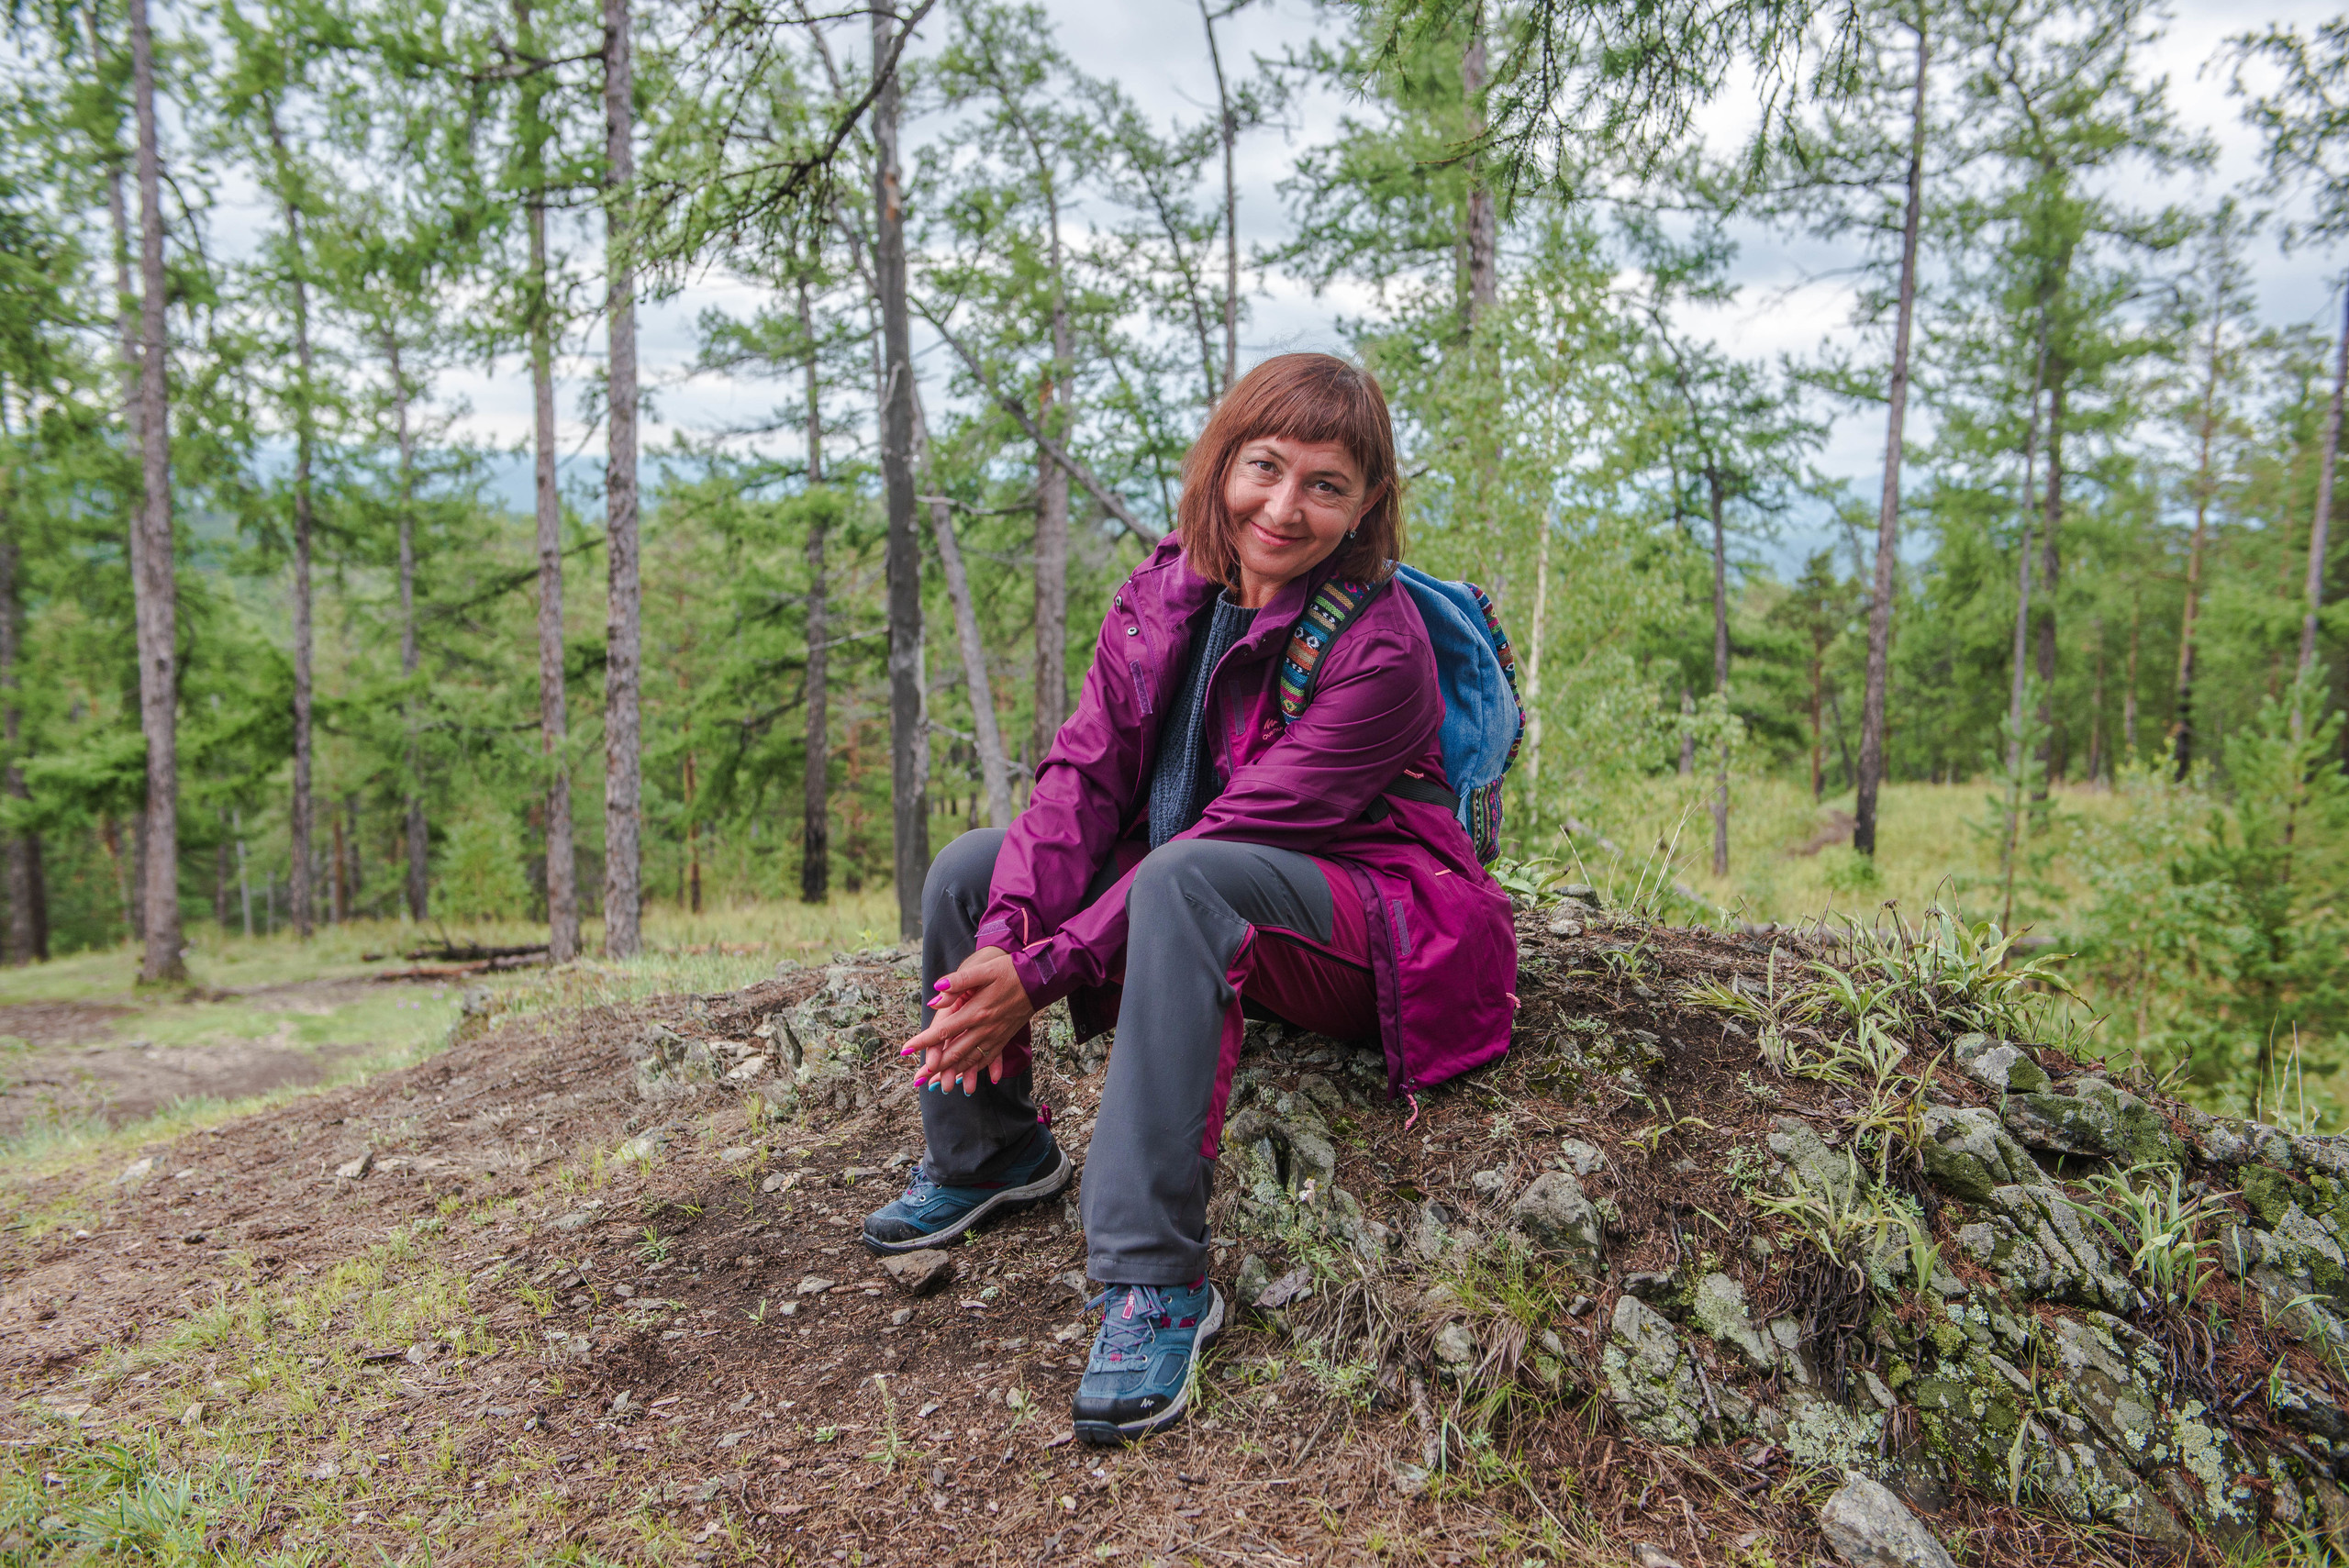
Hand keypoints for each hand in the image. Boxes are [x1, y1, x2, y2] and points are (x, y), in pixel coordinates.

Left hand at [898, 947, 1034, 1095]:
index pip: (943, 1032)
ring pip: (971, 1060)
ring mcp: (995, 1035)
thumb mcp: (983, 970)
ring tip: (938, 1085)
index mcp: (975, 1012)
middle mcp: (984, 1028)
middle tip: (917, 1079)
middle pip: (954, 1053)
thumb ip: (959, 982)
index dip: (922, 1042)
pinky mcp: (1004, 1037)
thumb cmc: (1009, 971)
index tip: (905, 1050)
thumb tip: (936, 993)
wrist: (1040, 979)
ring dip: (953, 1074)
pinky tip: (968, 1077)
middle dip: (934, 1068)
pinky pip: (988, 1059)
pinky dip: (975, 1070)